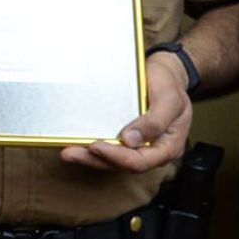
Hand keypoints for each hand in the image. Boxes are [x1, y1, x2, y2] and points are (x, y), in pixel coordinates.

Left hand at [62, 51, 193, 172]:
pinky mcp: (126, 138)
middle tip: (71, 153)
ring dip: (89, 157)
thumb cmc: (170, 86)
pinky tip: (77, 144)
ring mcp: (138, 146)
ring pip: (113, 159)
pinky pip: (110, 147)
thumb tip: (130, 140)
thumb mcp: (169, 99)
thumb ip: (155, 121)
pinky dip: (93, 148)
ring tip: (68, 152)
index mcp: (167, 147)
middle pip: (122, 164)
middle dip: (95, 160)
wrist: (167, 74)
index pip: (140, 161)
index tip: (96, 146)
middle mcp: (152, 151)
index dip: (117, 157)